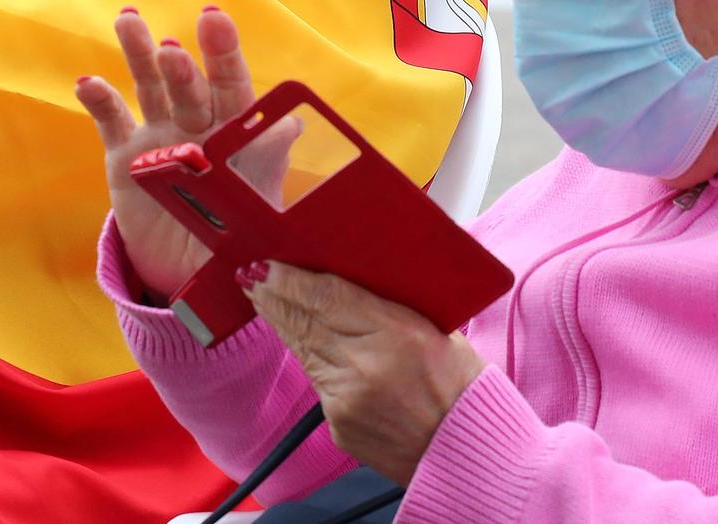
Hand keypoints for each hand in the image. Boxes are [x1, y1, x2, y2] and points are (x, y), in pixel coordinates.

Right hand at [75, 7, 298, 302]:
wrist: (194, 272)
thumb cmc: (238, 234)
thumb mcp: (258, 206)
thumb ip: (268, 163)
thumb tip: (290, 125)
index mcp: (234, 131)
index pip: (232, 87)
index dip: (224, 54)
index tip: (214, 20)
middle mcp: (196, 124)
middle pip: (188, 86)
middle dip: (180, 66)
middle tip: (172, 49)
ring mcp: (158, 136)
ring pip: (149, 88)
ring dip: (139, 55)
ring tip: (129, 21)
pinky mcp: (125, 158)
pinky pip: (112, 122)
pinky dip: (100, 100)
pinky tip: (88, 82)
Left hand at [246, 262, 485, 486]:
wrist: (466, 452)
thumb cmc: (461, 387)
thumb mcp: (437, 330)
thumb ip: (389, 306)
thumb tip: (345, 279)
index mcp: (397, 334)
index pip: (327, 297)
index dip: (291, 280)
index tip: (267, 264)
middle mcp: (365, 367)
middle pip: (305, 321)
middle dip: (274, 296)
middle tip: (251, 274)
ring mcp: (347, 400)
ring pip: (304, 349)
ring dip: (282, 322)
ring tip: (262, 298)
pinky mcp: (338, 424)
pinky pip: (317, 381)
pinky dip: (307, 358)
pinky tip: (297, 340)